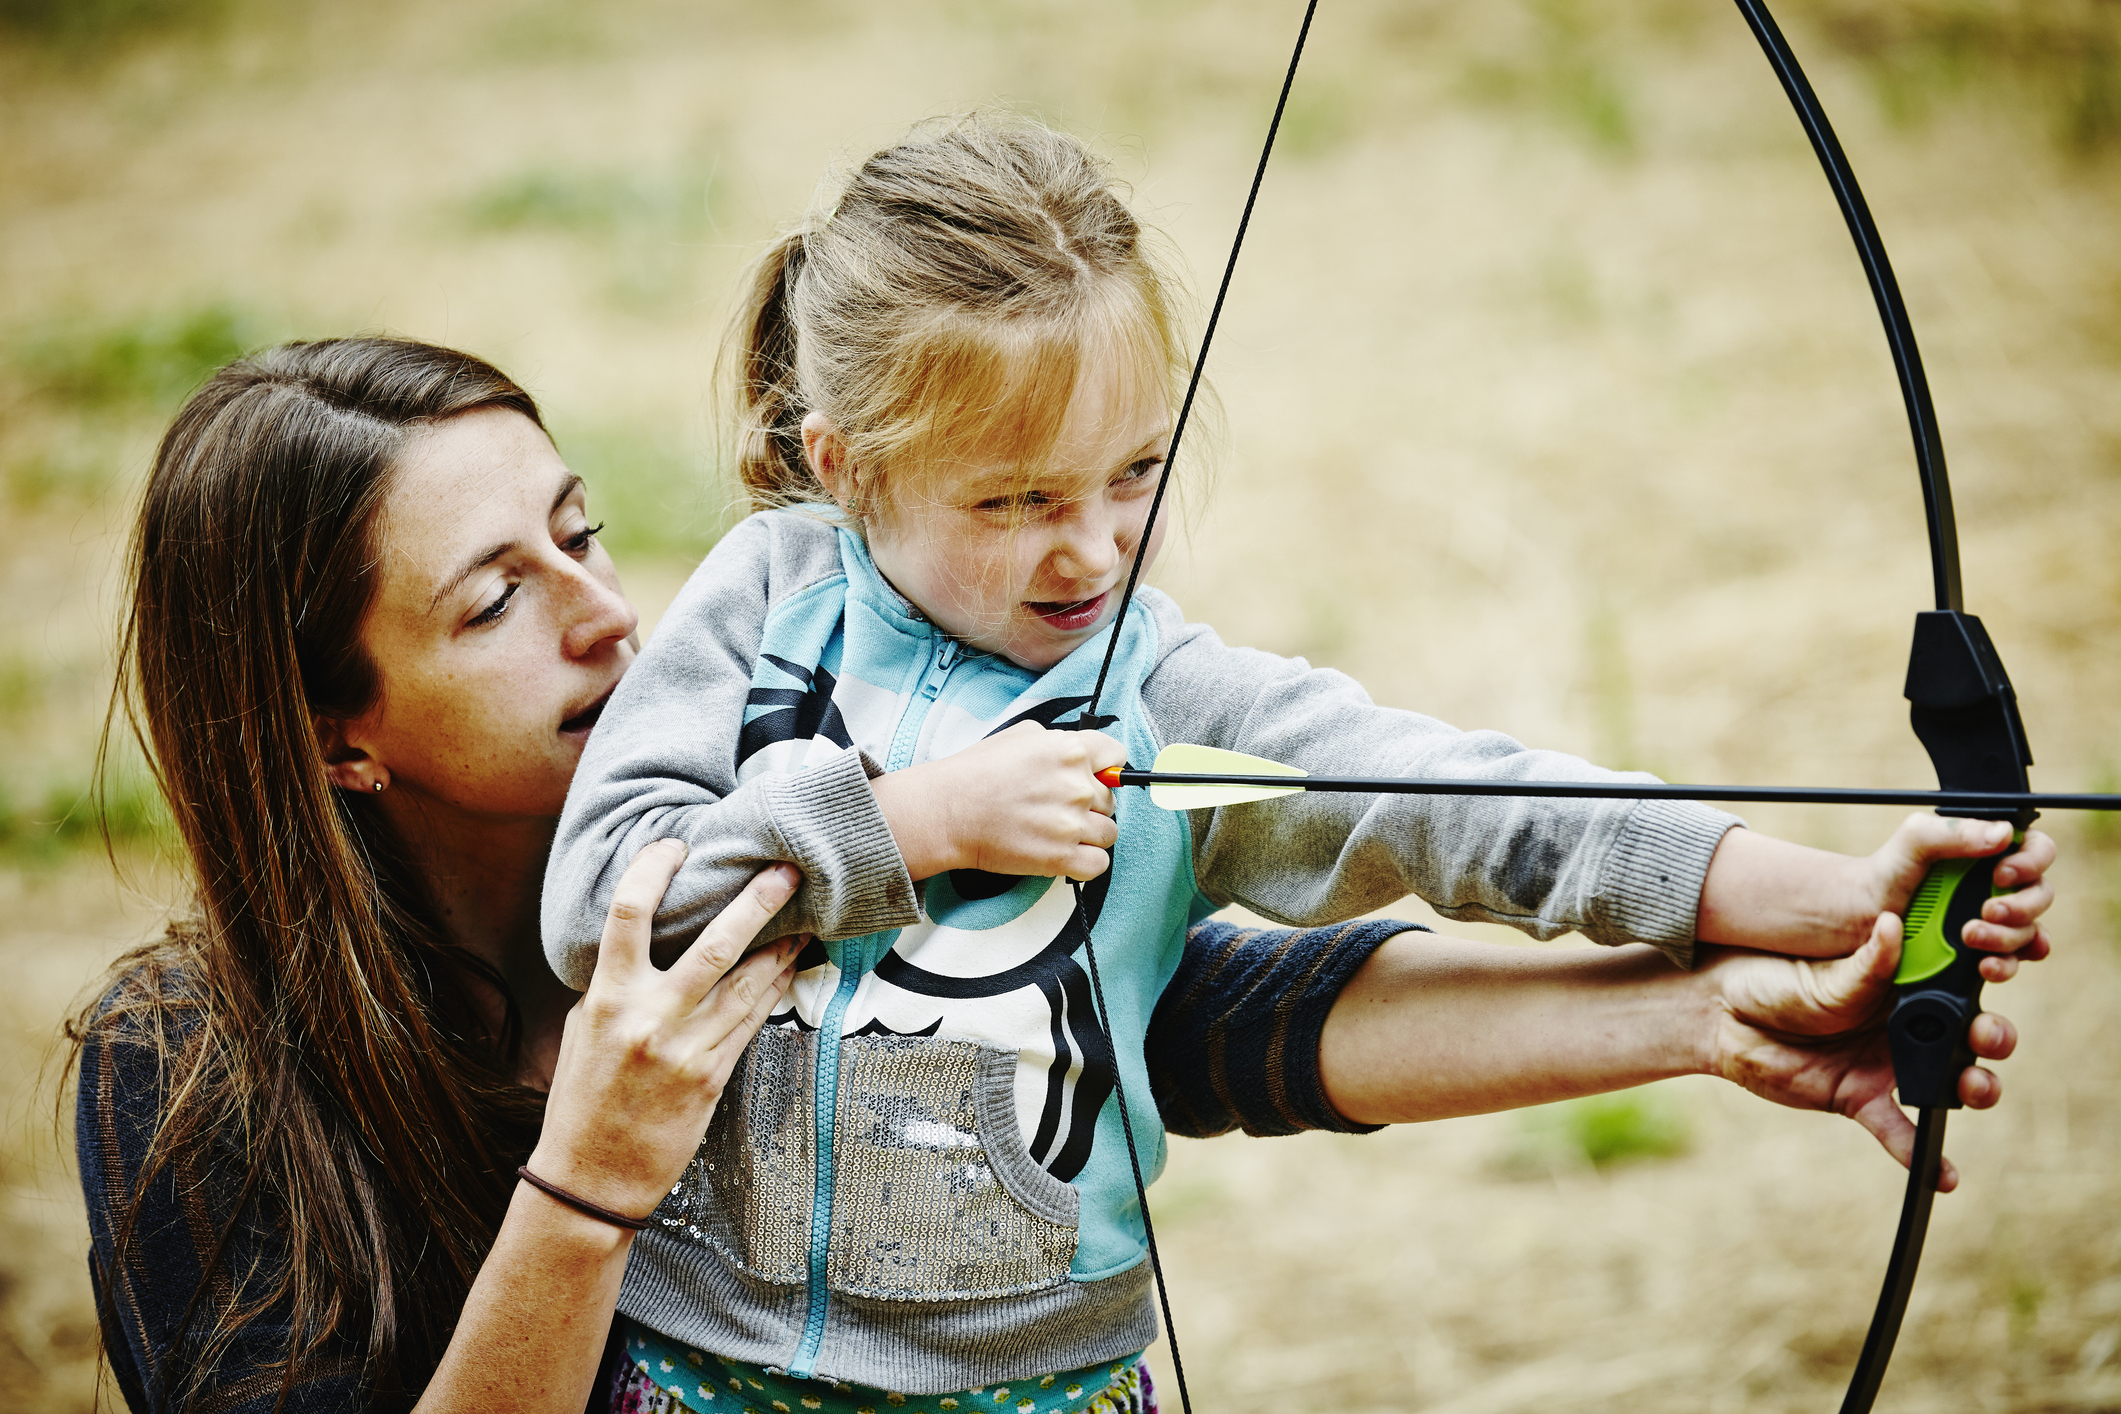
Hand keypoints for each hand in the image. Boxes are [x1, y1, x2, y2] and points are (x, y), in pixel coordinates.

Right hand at [526, 844, 800, 1219]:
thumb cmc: (583, 1098)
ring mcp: (688, 1048)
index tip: (676, 844)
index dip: (653, 868)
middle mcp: (651, 1018)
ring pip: (748, 983)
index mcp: (608, 997)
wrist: (591, 1176)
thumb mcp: (584, 1029)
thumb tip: (648, 941)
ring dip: (782, 946)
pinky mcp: (714, 1076)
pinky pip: (753, 1020)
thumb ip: (616, 984)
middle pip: (714, 944)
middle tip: (785, 870)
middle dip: (756, 902)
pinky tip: (792, 966)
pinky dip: (774, 989)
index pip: (628, 913)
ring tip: (806, 916)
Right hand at [870, 720, 1125, 881]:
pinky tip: (1064, 854)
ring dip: (1088, 834)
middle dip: (1090, 804)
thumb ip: (1060, 741)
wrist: (947, 811)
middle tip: (1057, 808)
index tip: (1097, 777)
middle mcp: (1078, 786)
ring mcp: (1071, 823)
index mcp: (1070, 750)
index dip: (1107, 768)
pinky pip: (1099, 864)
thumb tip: (1085, 754)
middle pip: (1110, 799)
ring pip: (1108, 832)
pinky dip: (1087, 862)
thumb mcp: (1021, 735)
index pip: (1116, 756)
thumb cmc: (976, 771)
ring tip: (1056, 832)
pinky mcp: (1061, 857)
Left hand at [1701, 911, 2021, 1190]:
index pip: (1960, 987)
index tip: (1993, 980)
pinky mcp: (1859, 1098)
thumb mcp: (1825, 971)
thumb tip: (1891, 923)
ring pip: (1946, 1084)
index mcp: (1905, 984)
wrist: (1724, 1016)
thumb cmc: (1775, 978)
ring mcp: (1886, 1065)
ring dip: (1973, 1089)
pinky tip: (1943, 1178)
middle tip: (1985, 1040)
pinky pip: (1898, 1131)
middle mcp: (1906, 1026)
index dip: (1985, 988)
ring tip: (1975, 1091)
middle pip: (1968, 1038)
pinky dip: (1921, 1158)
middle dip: (1991, 1040)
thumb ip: (1866, 962)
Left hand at [1860, 814, 2054, 977]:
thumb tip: (2004, 834)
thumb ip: (1954, 832)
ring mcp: (1996, 921)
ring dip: (2007, 936)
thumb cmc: (1889, 871)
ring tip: (1970, 935)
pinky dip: (2005, 965)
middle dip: (2021, 905)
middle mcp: (2000, 886)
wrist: (1864, 917)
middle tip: (1988, 910)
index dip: (2032, 861)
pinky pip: (2014, 961)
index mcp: (1990, 852)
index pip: (2036, 849)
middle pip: (2040, 895)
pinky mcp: (1985, 950)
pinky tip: (1985, 965)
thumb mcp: (1915, 841)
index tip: (2002, 874)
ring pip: (2029, 931)